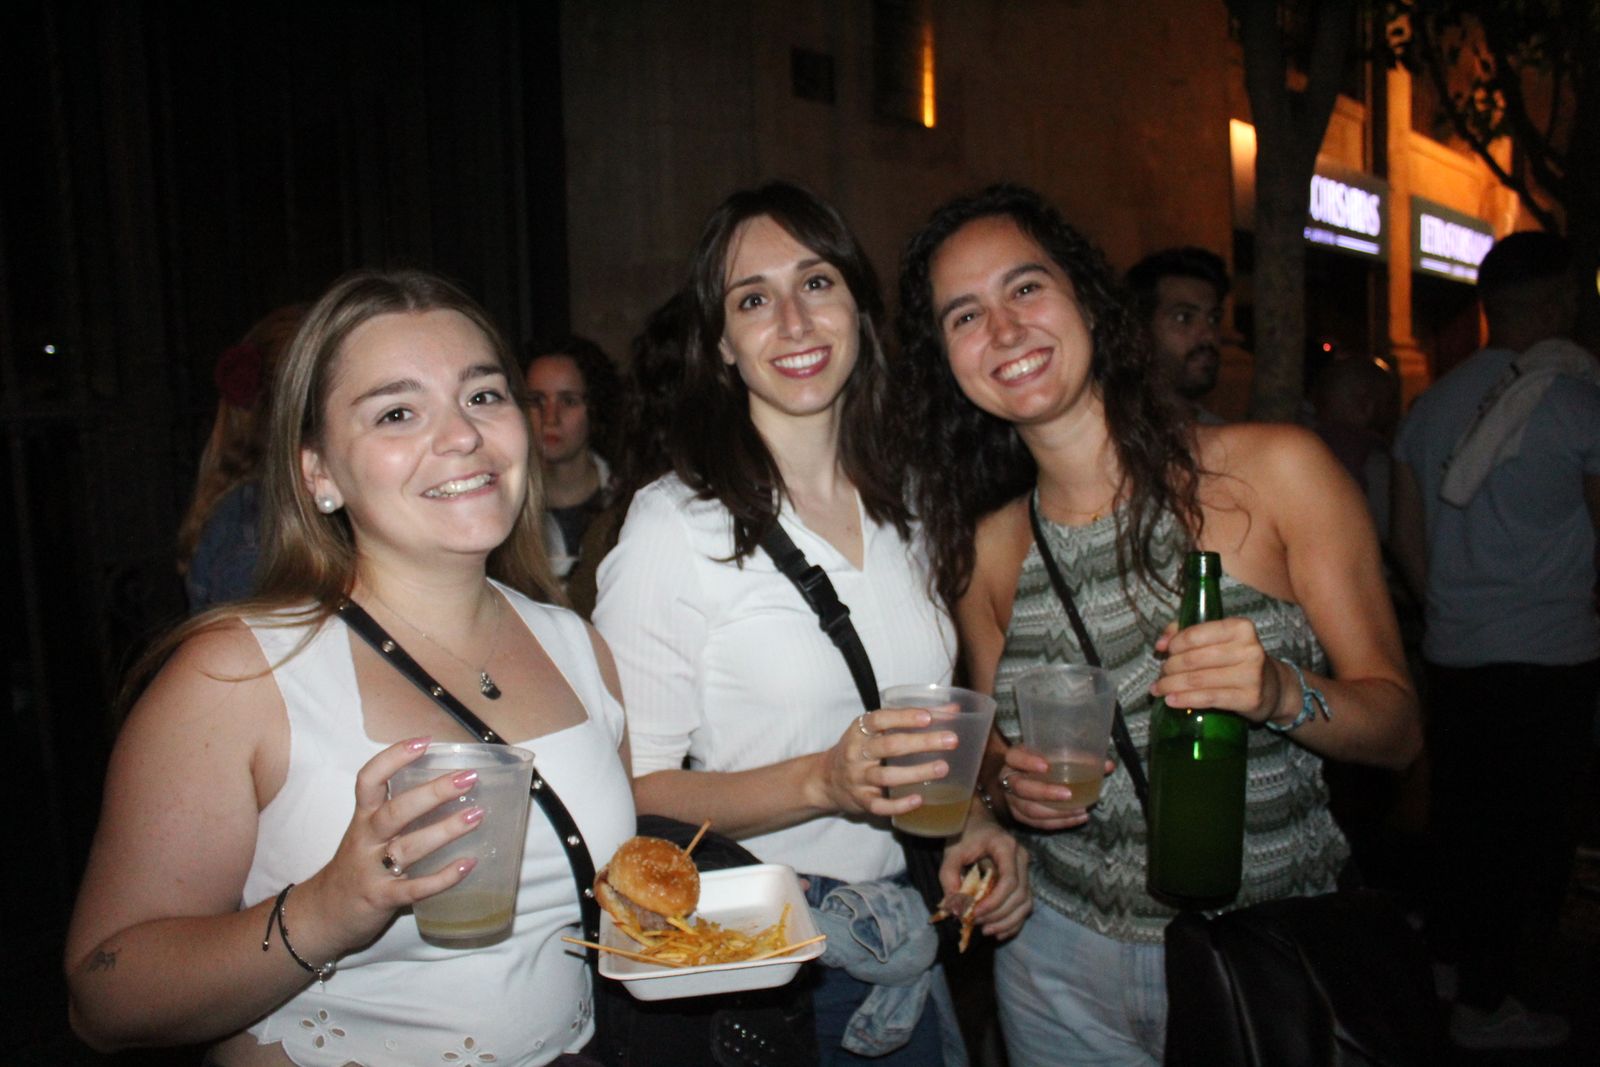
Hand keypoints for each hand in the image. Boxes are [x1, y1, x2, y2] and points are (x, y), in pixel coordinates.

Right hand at [293, 737, 485, 955]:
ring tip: (476, 815)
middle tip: (467, 778)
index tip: (424, 742)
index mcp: (363, 818)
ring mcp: (371, 870)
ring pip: (408, 847)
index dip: (393, 758)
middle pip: (396, 811)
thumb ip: (399, 814)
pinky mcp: (381, 899)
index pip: (369, 780)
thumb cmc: (357, 867)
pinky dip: (441, 878)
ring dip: (445, 830)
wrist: (322, 915)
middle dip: (432, 793)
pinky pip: (413, 888)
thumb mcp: (368, 834)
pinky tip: (467, 865)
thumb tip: (451, 789)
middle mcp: (365, 840)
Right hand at [814, 707, 956, 817]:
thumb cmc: (861, 749)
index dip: (904, 717)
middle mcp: (856, 753)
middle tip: (951, 741)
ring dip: (916, 773)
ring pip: (886, 776)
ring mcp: (857, 778)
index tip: (929, 717)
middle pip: (889, 746)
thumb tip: (953, 710)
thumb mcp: (876, 730)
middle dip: (922, 743)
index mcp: (860, 730)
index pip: (880, 719)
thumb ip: (911, 719)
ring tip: (943, 768)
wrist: (826, 779)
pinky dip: (899, 804)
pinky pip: (879, 805)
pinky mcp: (860, 800)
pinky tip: (918, 800)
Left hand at [942, 805, 1030, 939]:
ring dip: (1007, 921)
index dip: (994, 902)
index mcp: (1006, 847)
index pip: (1009, 881)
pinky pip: (1025, 905)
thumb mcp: (952, 852)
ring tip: (986, 931)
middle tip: (976, 923)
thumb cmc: (964, 834)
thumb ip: (948, 877)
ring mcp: (1025, 869)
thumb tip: (953, 907)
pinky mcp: (1023, 880)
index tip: (974, 913)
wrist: (976, 821)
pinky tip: (999, 932)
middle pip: (1020, 895)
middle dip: (998, 915)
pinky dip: (1014, 921)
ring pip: (1026, 903)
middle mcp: (1021, 858)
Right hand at [994, 744, 1108, 830]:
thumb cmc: (1042, 762)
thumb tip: (1108, 765)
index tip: (1046, 766)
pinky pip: (1038, 824)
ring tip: (1079, 810)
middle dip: (1045, 793)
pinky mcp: (1020, 816)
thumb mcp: (1053, 754)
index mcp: (1014, 759)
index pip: (1014, 757)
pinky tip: (1078, 818)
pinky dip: (1059, 822)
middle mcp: (1009, 779)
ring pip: (1030, 810)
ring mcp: (1012, 800)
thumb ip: (1079, 757)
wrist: (1024, 776)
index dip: (1027, 762)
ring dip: (1056, 813)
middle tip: (1069, 794)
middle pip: (1021, 788)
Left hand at [1150, 618, 1286, 725]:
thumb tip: (1161, 644)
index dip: (1174, 644)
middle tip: (1161, 674)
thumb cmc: (1238, 658)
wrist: (1273, 688)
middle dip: (1170, 667)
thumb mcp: (1220, 639)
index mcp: (1240, 628)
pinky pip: (1208, 698)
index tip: (1164, 651)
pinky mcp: (1249, 698)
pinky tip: (1171, 700)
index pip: (1196, 635)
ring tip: (1158, 689)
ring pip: (1197, 680)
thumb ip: (1189, 632)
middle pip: (1194, 659)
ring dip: (1171, 685)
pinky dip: (1185, 699)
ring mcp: (1251, 675)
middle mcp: (1249, 649)